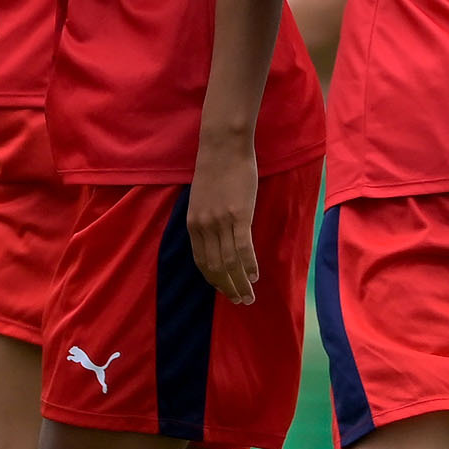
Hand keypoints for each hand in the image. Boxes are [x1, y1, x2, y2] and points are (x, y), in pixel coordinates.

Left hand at [187, 133, 261, 303]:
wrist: (223, 147)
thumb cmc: (216, 170)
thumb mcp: (204, 200)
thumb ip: (208, 221)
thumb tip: (219, 239)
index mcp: (193, 224)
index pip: (201, 261)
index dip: (213, 279)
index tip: (223, 291)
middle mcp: (203, 227)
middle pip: (215, 266)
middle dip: (227, 288)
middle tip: (240, 301)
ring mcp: (220, 222)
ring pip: (229, 262)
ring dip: (239, 283)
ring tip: (249, 296)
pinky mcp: (238, 215)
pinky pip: (243, 248)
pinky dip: (249, 265)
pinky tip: (255, 277)